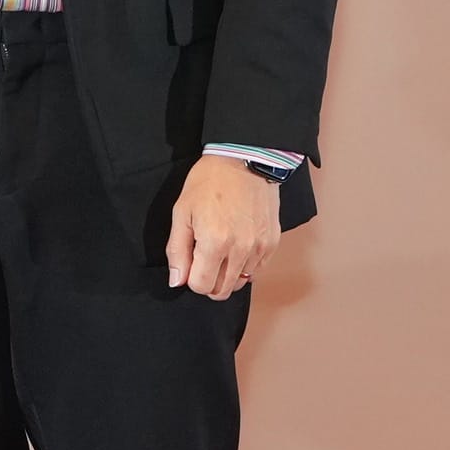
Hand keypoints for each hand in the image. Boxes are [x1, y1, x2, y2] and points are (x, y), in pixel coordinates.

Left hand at [163, 153, 286, 299]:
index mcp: (214, 243)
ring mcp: (260, 247)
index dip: (191, 278)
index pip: (201, 286)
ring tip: (221, 249)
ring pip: (240, 283)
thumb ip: (177, 250)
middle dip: (208, 282)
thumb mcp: (182, 212)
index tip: (191, 262)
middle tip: (203, 261)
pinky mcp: (272, 242)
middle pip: (222, 291)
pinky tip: (237, 246)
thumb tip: (176, 281)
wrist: (244, 159)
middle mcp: (241, 250)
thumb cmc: (209, 182)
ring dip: (227, 274)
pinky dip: (245, 266)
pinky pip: (257, 270)